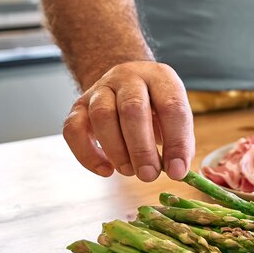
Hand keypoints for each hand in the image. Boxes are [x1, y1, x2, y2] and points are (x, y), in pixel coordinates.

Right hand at [63, 61, 194, 181]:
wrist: (124, 82)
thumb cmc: (155, 105)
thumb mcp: (175, 116)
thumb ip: (180, 141)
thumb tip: (178, 170)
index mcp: (160, 77)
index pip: (172, 107)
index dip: (176, 141)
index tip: (177, 171)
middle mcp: (129, 77)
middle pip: (133, 108)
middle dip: (142, 148)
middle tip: (149, 175)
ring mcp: (101, 88)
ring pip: (102, 115)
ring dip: (116, 150)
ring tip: (129, 171)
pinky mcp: (79, 105)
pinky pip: (73, 129)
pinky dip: (87, 154)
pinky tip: (105, 170)